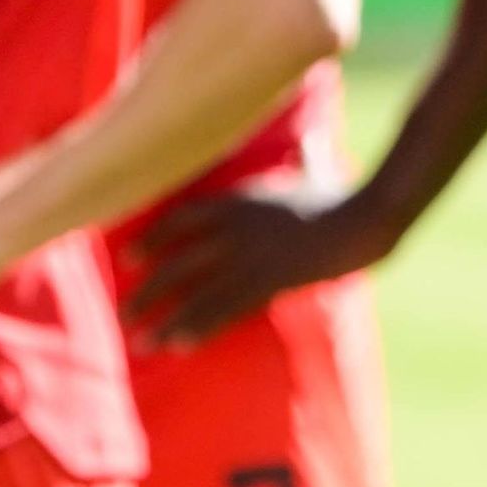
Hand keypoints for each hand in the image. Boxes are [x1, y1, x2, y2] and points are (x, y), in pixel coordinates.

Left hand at [129, 171, 391, 349]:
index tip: (128, 257)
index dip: (151, 239)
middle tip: (124, 311)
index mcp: (238, 201)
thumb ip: (307, 158)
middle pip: (177, 263)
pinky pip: (224, 310)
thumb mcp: (316, 172)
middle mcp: (233, 230)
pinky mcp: (267, 283)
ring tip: (139, 341)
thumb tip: (315, 141)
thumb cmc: (342, 196)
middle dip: (147, 290)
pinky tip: (177, 345)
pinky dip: (199, 328)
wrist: (362, 219)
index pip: (180, 219)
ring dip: (164, 319)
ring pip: (194, 293)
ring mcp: (249, 258)